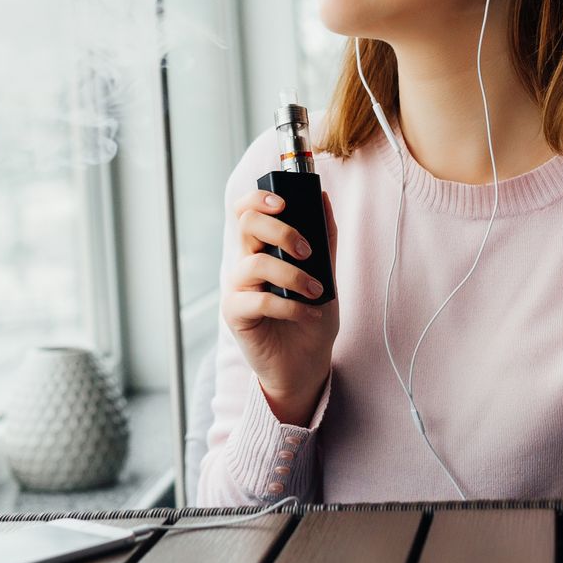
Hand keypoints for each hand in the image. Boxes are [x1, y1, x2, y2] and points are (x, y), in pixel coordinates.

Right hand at [221, 188, 338, 406]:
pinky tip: (307, 314)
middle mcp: (246, 263)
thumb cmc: (312, 318)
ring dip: (292, 274)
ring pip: (254, 262)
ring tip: (316, 291)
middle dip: (281, 231)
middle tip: (308, 252)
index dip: (259, 199)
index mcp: (264, 248)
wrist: (307, 364)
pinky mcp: (236, 315)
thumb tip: (323, 199)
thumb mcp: (327, 275)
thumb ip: (324, 241)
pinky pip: (257, 299)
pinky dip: (288, 306)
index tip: (284, 202)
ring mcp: (238, 288)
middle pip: (247, 224)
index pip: (247, 211)